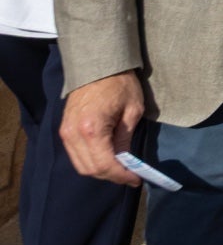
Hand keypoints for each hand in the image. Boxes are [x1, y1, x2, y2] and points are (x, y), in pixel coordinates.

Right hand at [60, 71, 144, 185]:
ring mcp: (65, 132)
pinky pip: (75, 155)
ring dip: (100, 171)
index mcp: (92, 129)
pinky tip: (107, 158)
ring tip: (120, 169)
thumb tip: (125, 160)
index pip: (105, 165)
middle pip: (90, 169)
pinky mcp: (64, 129)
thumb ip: (125, 138)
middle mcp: (73, 134)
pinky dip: (90, 161)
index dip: (121, 176)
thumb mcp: (132, 110)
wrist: (97, 64)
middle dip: (111, 176)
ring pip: (80, 165)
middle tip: (130, 176)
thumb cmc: (120, 84)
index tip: (136, 179)